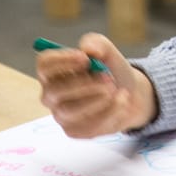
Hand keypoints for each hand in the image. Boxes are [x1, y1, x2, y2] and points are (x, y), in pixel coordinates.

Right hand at [36, 32, 157, 137]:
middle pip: (54, 91)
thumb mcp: (107, 51)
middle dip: (83, 84)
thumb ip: (97, 44)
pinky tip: (122, 102)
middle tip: (107, 78)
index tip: (85, 58)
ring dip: (97, 100)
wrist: (130, 94)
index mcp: (54, 71)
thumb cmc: (110, 71)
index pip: (44, 65)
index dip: (62, 61)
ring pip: (69, 111)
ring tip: (116, 90)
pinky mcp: (75, 131)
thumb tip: (88, 49)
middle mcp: (52, 94)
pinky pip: (88, 126)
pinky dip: (110, 113)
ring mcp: (61, 115)